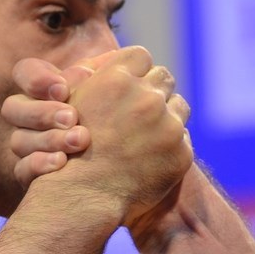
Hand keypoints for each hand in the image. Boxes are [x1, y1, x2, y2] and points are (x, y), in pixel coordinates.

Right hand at [2, 51, 116, 185]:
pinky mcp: (31, 172)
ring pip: (18, 140)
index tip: (63, 89)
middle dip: (42, 112)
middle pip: (13, 108)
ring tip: (80, 140)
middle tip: (72, 117)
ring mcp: (28, 144)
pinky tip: (62, 162)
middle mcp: (30, 115)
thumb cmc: (116, 116)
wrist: (119, 162)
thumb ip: (109, 71)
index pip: (25, 72)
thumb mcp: (114, 88)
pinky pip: (21, 170)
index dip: (37, 79)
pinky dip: (40, 164)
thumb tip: (111, 59)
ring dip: (48, 139)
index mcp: (46, 88)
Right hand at [56, 46, 192, 225]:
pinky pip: (184, 137)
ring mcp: (167, 125)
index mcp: (117, 79)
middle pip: (163, 77)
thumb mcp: (72, 103)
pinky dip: (171, 145)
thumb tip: (114, 59)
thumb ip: (95, 76)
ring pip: (179, 105)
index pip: (140, 56)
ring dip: (166, 115)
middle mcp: (145, 97)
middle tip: (139, 110)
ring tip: (146, 134)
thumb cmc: (70, 149)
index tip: (130, 84)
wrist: (83, 197)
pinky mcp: (181, 151)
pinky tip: (151, 157)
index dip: (135, 69)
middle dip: (153, 90)